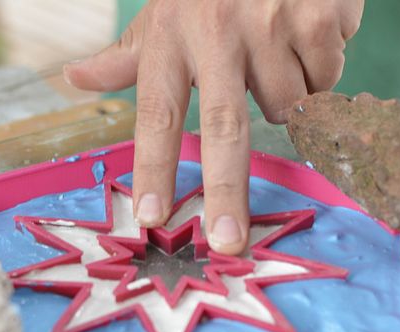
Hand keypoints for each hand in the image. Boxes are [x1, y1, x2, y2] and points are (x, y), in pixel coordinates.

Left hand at [64, 0, 363, 253]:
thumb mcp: (163, 10)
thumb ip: (126, 54)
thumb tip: (73, 78)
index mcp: (170, 36)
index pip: (157, 114)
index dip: (156, 169)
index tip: (153, 217)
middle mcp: (216, 32)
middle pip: (224, 131)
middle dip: (225, 194)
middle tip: (228, 242)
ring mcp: (271, 25)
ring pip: (286, 107)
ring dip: (286, 97)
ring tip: (275, 52)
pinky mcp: (318, 19)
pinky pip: (326, 79)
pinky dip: (320, 69)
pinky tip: (305, 34)